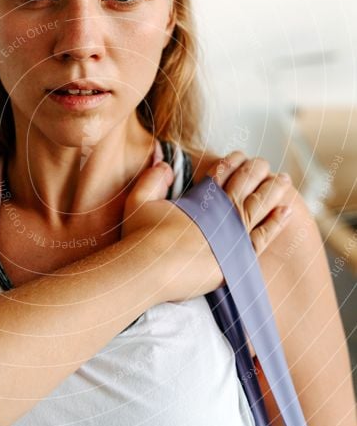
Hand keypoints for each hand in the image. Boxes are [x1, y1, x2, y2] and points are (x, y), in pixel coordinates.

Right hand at [121, 152, 292, 302]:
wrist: (151, 269)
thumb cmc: (142, 238)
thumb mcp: (139, 201)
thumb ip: (152, 179)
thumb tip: (165, 164)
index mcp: (201, 196)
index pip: (222, 172)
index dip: (232, 162)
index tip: (240, 156)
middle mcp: (221, 210)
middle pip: (245, 183)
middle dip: (256, 170)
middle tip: (264, 163)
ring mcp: (233, 232)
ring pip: (260, 204)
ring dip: (273, 189)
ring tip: (283, 180)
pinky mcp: (239, 256)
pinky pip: (265, 235)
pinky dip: (277, 221)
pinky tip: (287, 210)